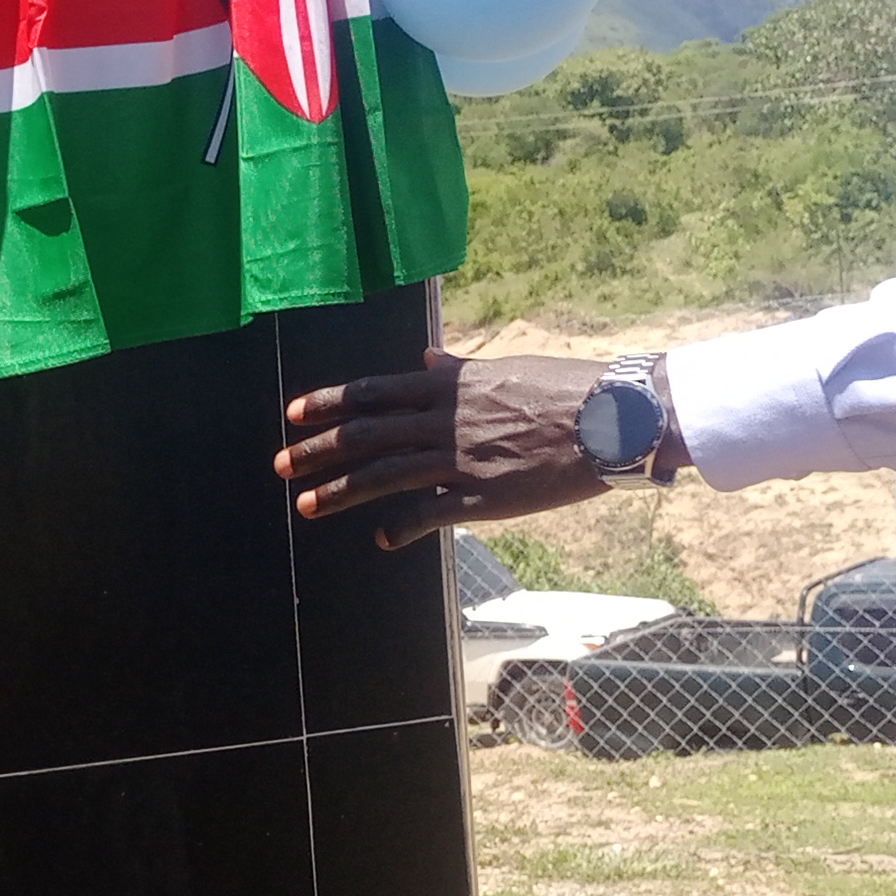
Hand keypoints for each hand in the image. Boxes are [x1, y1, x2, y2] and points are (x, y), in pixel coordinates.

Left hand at [278, 348, 620, 547]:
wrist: (615, 420)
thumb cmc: (569, 388)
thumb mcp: (507, 367)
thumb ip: (460, 370)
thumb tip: (426, 358)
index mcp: (451, 388)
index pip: (374, 392)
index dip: (330, 404)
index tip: (294, 413)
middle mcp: (447, 421)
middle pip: (367, 436)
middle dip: (318, 451)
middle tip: (280, 464)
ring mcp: (463, 460)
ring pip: (386, 475)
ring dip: (342, 491)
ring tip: (306, 504)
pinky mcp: (486, 497)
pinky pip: (431, 513)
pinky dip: (401, 527)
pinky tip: (382, 538)